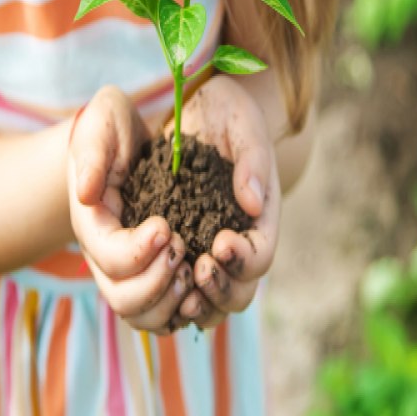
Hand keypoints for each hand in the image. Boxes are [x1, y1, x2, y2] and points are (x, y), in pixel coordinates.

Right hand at [67, 85, 193, 333]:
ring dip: (173, 301)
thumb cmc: (115, 128)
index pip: (108, 257)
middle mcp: (106, 256)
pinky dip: (184, 308)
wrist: (126, 143)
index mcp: (92, 223)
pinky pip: (164, 313)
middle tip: (184, 246)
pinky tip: (203, 280)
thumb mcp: (104, 120)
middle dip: (159, 280)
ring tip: (196, 267)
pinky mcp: (152, 275)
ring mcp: (128, 271)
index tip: (165, 225)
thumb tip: (86, 193)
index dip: (138, 251)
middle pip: (123, 299)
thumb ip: (92, 149)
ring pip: (143, 316)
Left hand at [167, 75, 280, 328]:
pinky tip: (155, 283)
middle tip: (197, 268)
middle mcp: (240, 241)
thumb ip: (253, 160)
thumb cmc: (228, 114)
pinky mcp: (184, 250)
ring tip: (177, 287)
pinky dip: (172, 299)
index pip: (261, 257)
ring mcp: (211, 251)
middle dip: (219, 289)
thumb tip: (253, 202)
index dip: (243, 260)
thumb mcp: (244, 125)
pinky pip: (182, 294)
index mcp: (261, 217)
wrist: (202, 111)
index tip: (220, 242)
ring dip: (196, 303)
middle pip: (240, 293)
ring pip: (211, 304)